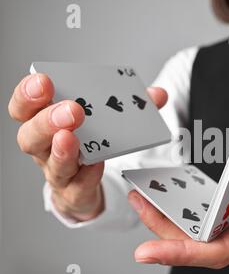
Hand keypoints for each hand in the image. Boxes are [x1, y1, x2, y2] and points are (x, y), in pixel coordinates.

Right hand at [8, 73, 167, 220]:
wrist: (83, 186)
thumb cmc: (90, 146)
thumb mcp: (104, 123)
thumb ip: (131, 106)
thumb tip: (158, 94)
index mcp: (46, 123)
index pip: (24, 107)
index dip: (28, 94)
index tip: (45, 81)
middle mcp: (45, 149)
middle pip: (30, 136)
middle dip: (47, 121)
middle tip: (72, 111)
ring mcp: (57, 172)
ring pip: (50, 163)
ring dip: (62, 150)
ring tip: (72, 138)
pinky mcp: (74, 192)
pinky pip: (76, 186)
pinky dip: (87, 175)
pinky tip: (97, 165)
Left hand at [128, 145, 228, 268]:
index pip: (216, 251)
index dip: (180, 253)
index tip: (146, 252)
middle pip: (197, 243)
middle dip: (162, 228)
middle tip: (136, 199)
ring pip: (198, 231)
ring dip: (168, 217)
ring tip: (143, 193)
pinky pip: (207, 217)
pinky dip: (186, 207)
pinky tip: (172, 191)